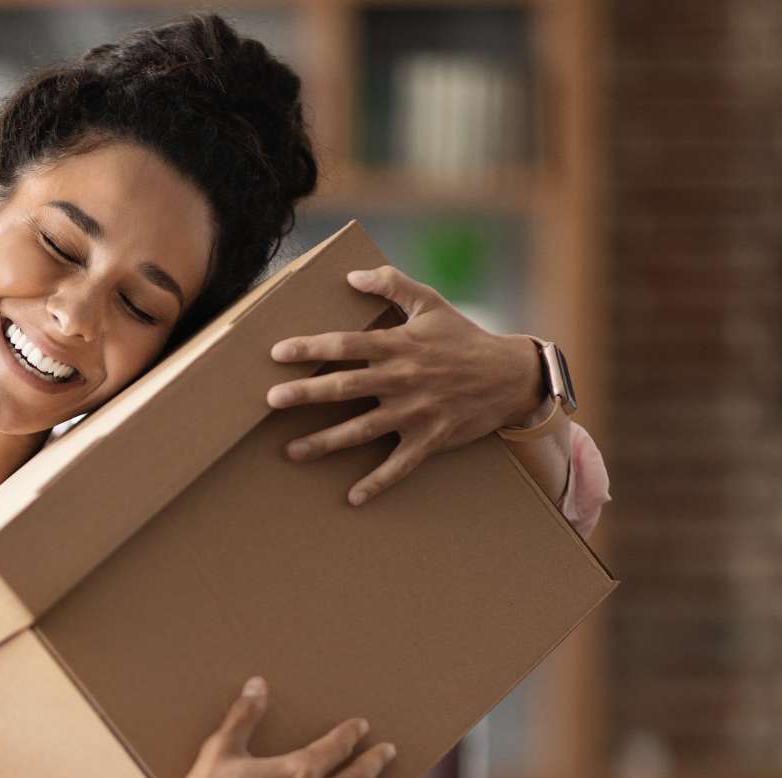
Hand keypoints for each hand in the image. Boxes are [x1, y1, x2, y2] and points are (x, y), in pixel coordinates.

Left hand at [264, 264, 546, 505]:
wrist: (511, 375)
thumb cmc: (464, 337)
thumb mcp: (431, 303)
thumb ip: (393, 284)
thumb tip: (352, 274)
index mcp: (399, 345)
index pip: (347, 344)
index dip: (311, 347)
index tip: (277, 353)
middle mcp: (403, 379)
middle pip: (346, 387)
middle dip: (306, 394)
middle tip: (271, 400)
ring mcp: (416, 412)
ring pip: (363, 430)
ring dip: (326, 442)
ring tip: (291, 452)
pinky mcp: (430, 439)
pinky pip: (400, 466)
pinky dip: (377, 483)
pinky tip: (352, 498)